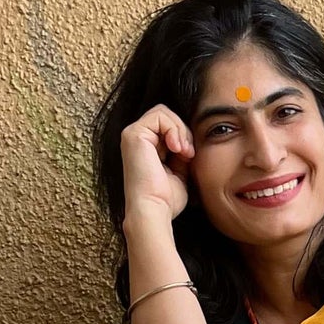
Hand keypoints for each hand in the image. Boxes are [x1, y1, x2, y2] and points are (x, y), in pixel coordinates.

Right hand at [121, 104, 194, 223]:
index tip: (190, 157)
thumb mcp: (179, 172)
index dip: (183, 137)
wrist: (154, 210)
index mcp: (145, 148)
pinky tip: (177, 149)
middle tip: (189, 154)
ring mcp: (132, 135)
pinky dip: (173, 129)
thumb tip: (191, 139)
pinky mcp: (133, 134)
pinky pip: (160, 115)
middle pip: (166, 117)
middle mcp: (136, 140)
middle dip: (183, 132)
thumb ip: (182, 153)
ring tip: (184, 152)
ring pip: (163, 113)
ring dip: (180, 131)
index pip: (167, 126)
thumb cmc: (165, 200)